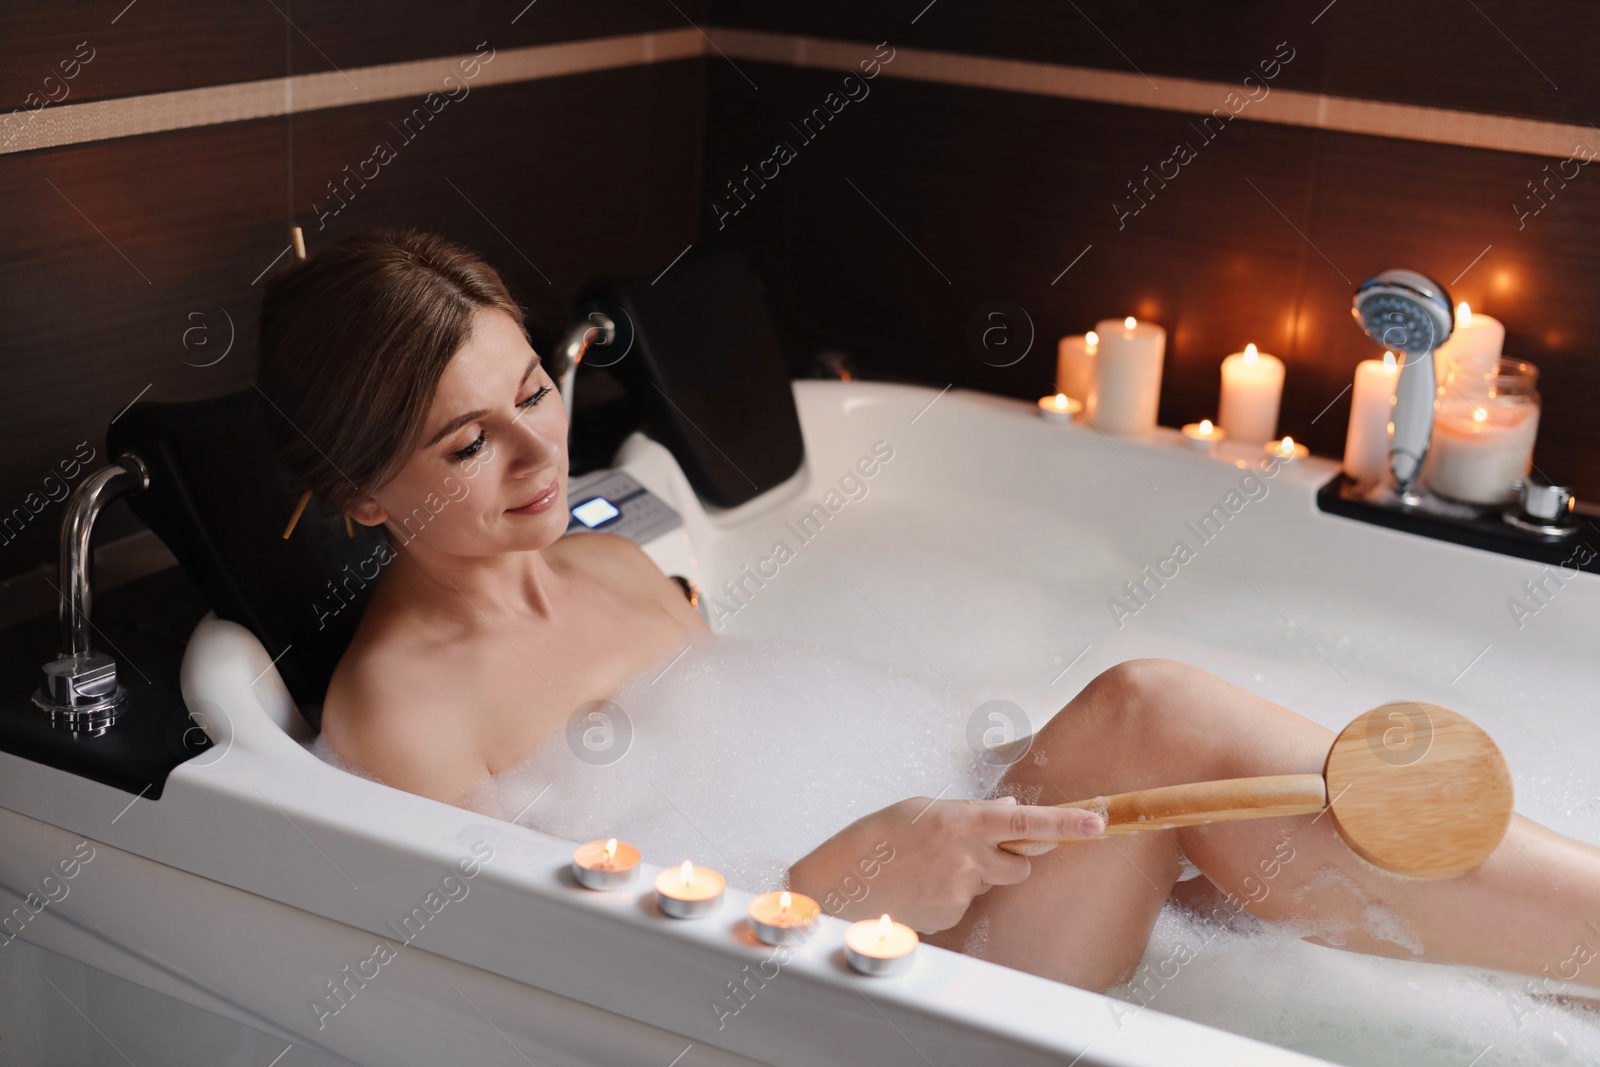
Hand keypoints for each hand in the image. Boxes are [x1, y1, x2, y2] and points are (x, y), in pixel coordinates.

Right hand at [788, 795, 1104, 934]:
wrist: (845, 877)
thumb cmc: (882, 835)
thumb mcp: (926, 809)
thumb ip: (973, 813)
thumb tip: (1008, 813)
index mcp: (964, 821)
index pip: (1028, 822)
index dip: (1067, 824)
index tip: (1098, 822)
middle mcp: (969, 857)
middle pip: (1018, 864)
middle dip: (1006, 860)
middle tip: (970, 852)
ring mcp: (961, 890)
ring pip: (988, 884)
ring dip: (972, 877)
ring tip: (930, 870)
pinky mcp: (951, 915)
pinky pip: (966, 905)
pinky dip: (950, 897)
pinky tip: (922, 888)